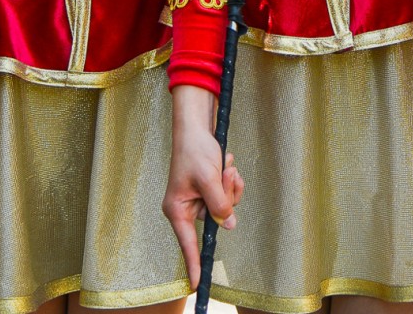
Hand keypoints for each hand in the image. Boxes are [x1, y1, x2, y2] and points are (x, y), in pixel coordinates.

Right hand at [162, 85, 243, 289]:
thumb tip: (229, 225)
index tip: (197, 285)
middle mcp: (189, 208)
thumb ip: (219, 204)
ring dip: (232, 185)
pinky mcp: (211, 191)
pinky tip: (228, 164)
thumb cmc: (194, 151)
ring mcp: (201, 200)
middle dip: (227, 195)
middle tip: (225, 172)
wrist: (196, 128)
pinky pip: (230, 195)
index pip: (188, 243)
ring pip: (228, 206)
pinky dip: (233, 181)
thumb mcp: (208, 178)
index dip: (194, 263)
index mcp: (178, 209)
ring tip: (225, 165)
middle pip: (218, 219)